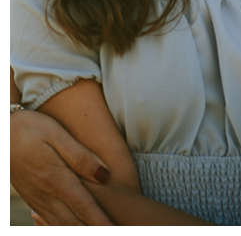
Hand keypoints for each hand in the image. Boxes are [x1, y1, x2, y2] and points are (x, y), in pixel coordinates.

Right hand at [11, 109, 113, 224]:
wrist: (1, 135)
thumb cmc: (30, 129)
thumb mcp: (57, 135)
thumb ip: (80, 156)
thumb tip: (105, 175)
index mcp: (56, 179)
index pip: (84, 207)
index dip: (101, 222)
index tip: (114, 230)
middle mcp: (47, 195)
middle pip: (74, 223)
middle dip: (93, 230)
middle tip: (113, 232)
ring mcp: (38, 200)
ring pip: (61, 225)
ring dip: (80, 231)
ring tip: (97, 231)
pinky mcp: (32, 199)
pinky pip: (49, 221)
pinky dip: (63, 228)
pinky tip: (73, 227)